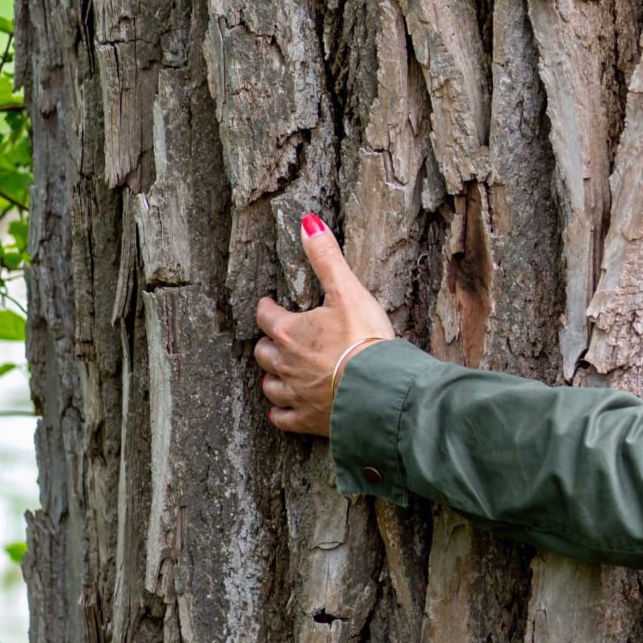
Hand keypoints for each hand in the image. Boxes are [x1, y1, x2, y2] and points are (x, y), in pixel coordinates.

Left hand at [255, 214, 395, 436]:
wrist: (379, 389)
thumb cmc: (364, 339)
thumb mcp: (347, 291)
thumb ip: (326, 257)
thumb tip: (308, 222)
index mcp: (290, 331)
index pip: (266, 315)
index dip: (267, 308)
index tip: (270, 304)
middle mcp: (285, 363)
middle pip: (263, 351)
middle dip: (268, 343)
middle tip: (278, 338)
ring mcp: (295, 394)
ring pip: (270, 384)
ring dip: (273, 376)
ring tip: (280, 371)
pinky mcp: (307, 419)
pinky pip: (284, 419)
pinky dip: (281, 413)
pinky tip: (283, 411)